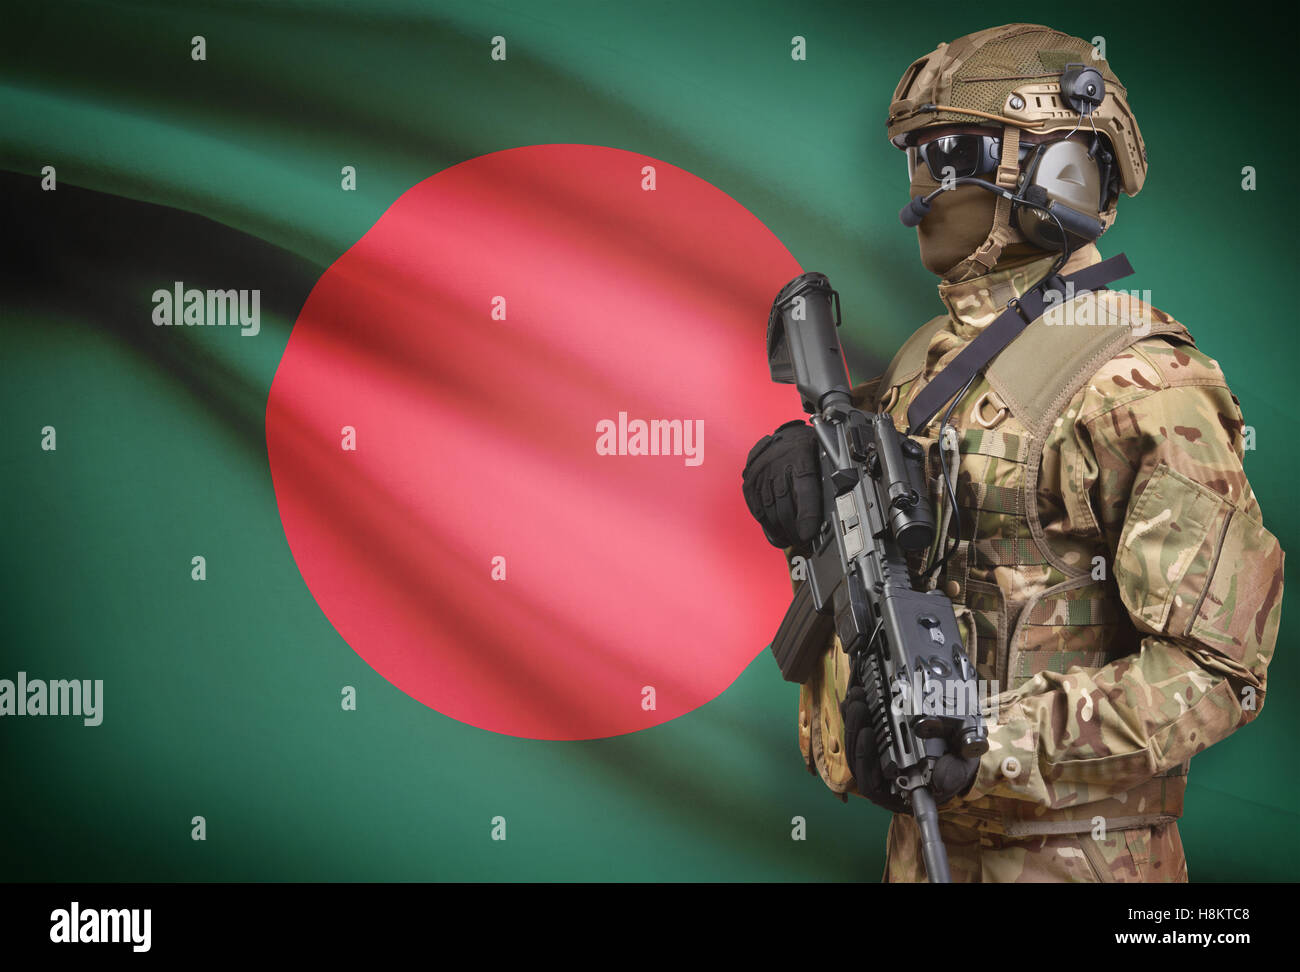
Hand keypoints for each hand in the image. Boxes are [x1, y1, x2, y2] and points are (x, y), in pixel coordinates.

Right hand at [740, 420, 822, 552]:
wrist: (785, 434)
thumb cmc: (808, 446)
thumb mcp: (823, 456)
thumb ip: (824, 480)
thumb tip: (834, 510)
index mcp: (801, 454)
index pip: (804, 489)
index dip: (806, 516)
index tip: (808, 534)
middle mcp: (778, 462)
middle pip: (784, 504)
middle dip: (793, 529)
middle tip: (803, 541)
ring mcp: (761, 471)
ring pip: (769, 509)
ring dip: (780, 530)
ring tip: (790, 540)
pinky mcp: (750, 480)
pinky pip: (756, 506)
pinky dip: (766, 523)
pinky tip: (775, 533)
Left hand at [840, 686, 978, 812]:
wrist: (959, 750)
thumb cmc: (956, 762)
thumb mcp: (963, 765)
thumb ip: (955, 772)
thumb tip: (941, 781)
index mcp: (902, 789)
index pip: (873, 785)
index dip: (864, 761)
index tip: (867, 734)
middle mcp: (885, 778)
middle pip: (857, 758)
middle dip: (856, 729)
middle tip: (860, 707)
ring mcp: (877, 760)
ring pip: (854, 744)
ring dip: (853, 719)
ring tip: (857, 698)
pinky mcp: (873, 743)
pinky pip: (855, 732)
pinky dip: (851, 715)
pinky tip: (852, 699)